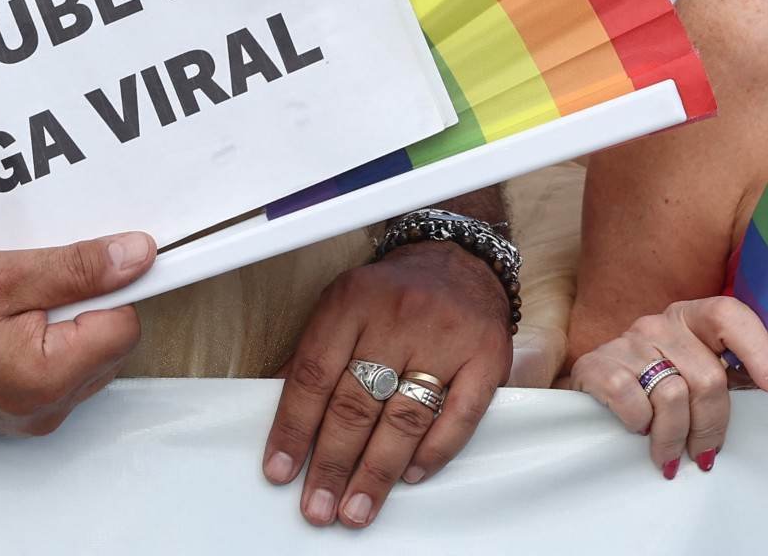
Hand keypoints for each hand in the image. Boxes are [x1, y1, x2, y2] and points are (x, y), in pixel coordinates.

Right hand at [0, 231, 155, 435]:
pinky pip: (58, 374)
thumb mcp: (1, 275)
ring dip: (66, 326)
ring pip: (87, 360)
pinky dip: (45, 344)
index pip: (126, 325)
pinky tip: (7, 324)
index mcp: (48, 377)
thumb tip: (137, 256)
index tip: (90, 260)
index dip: (113, 286)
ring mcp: (32, 419)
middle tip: (35, 282)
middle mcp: (47, 410)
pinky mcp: (17, 416)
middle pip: (111, 346)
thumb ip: (76, 268)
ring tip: (15, 303)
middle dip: (87, 307)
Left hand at [261, 239, 512, 528]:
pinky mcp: (486, 355)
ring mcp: (446, 336)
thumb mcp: (341, 307)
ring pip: (404, 417)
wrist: (458, 259)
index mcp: (352, 301)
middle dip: (333, 463)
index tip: (281, 471)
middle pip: (357, 403)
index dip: (293, 428)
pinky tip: (409, 476)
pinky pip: (460, 416)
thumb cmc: (392, 293)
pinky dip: (433, 452)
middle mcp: (398, 316)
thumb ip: (313, 357)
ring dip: (377, 471)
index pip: (314, 374)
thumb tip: (281, 420)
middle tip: (319, 507)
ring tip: (357, 508)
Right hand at [568, 297, 767, 479]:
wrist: (596, 392)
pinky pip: (632, 400)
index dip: (759, 351)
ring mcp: (627, 341)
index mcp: (692, 318)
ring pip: (672, 396)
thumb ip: (733, 377)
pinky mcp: (596, 364)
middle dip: (710, 426)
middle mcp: (660, 323)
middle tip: (704, 454)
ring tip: (671, 456)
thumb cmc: (659, 389)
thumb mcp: (698, 375)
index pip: (730, 315)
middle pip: (707, 377)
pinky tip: (638, 430)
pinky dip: (640, 424)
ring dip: (674, 437)